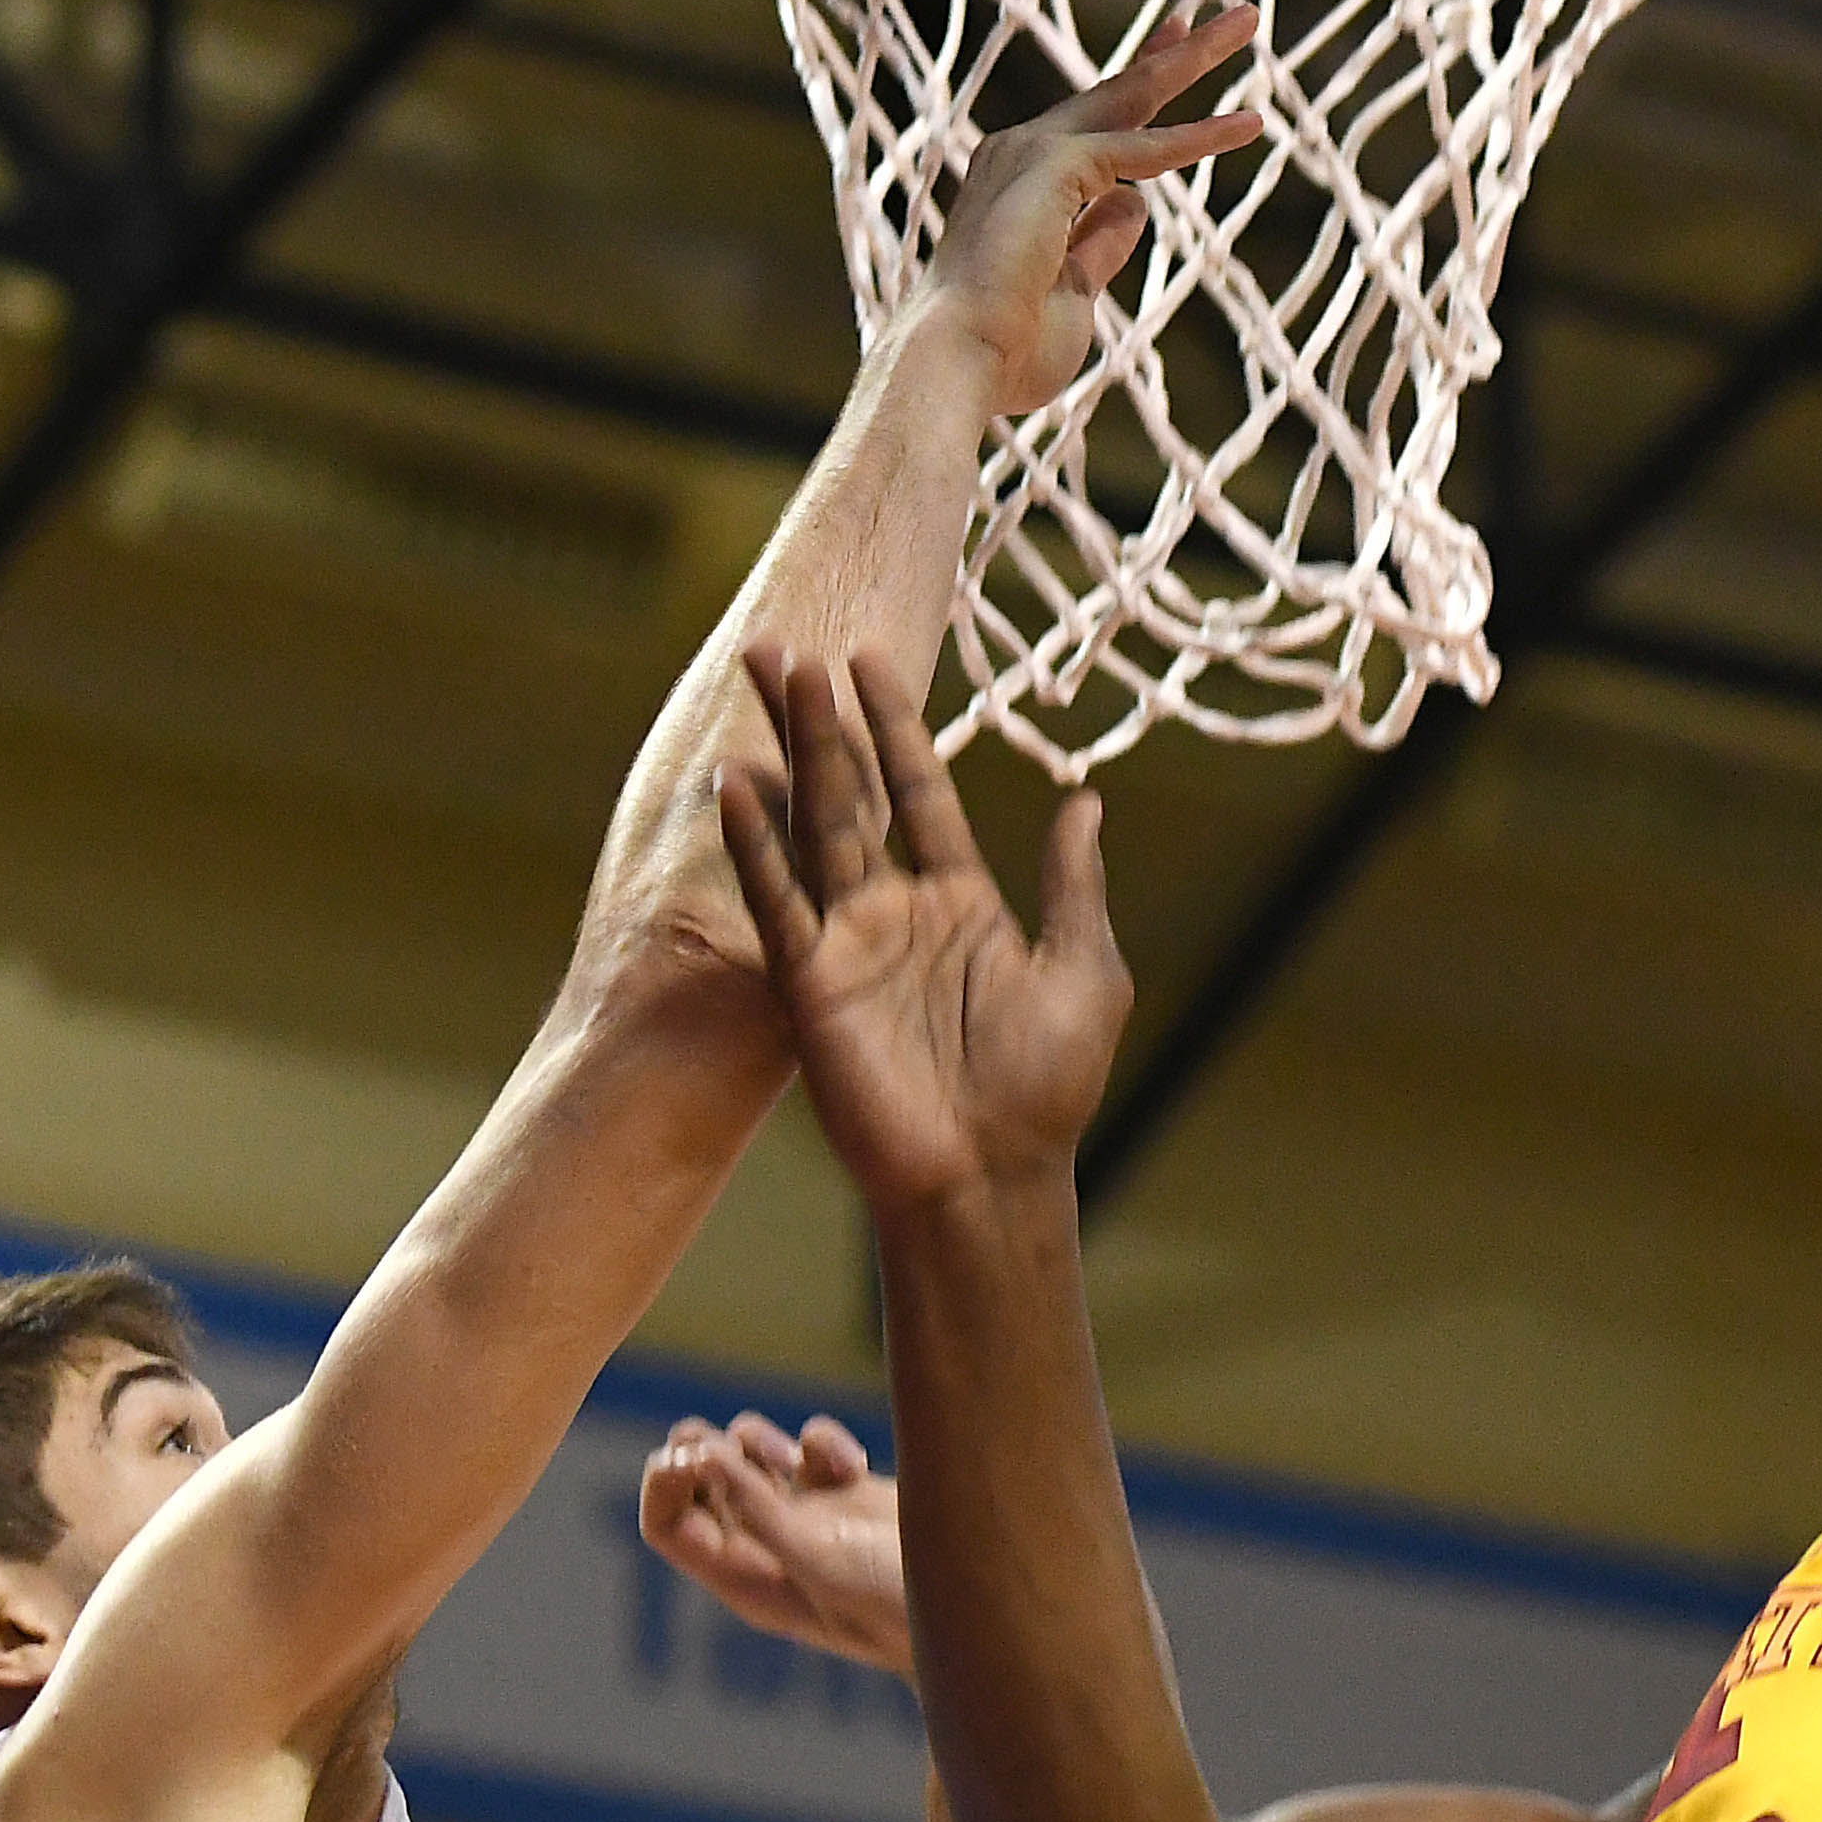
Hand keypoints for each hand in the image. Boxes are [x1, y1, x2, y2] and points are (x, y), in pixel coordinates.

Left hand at [639, 1412, 911, 1672]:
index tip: (694, 1455)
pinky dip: (822, 1440)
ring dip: (761, 1440)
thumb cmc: (902, 1604)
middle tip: (739, 1446)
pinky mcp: (851, 1491)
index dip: (665, 1482)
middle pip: (697, 1480)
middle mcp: (766, 1546)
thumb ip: (761, 1511)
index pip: (666, 1522)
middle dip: (708, 1450)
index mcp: (744, 1578)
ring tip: (795, 1459)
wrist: (987, 1607)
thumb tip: (700, 1454)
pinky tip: (854, 1464)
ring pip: (748, 1451)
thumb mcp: (824, 1563)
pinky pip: (809, 1443)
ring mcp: (809, 1517)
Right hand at [720, 641, 1135, 1216]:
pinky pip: (777, 898)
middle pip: (854, 792)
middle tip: (789, 647)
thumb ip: (1070, 884)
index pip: (922, 792)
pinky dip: (755, 842)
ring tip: (766, 678)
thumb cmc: (1047, 1086)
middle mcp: (899, 911)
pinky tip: (737, 783)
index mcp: (964, 902)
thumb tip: (1084, 800)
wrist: (990, 1174)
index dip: (899, 727)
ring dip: (791, 752)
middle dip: (823, 720)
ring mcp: (849, 942)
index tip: (871, 660)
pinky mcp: (810, 981)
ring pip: (814, 825)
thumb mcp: (1084, 969)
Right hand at [898, 1, 1266, 416]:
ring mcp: (1033, 151)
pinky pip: (1143, 148)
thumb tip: (1137, 203)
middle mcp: (1020, 151)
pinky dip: (1199, 138)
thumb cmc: (1008, 349)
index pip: (1095, 125)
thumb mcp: (1075, 291)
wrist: (958, 361)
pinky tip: (1252, 125)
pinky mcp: (1056, 166)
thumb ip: (1103, 244)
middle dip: (1174, 53)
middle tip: (1232, 18)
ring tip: (1250, 19)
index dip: (1143, 91)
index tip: (1179, 56)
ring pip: (1132, 95)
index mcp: (1019, 182)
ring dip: (1193, 59)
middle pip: (1115, 91)